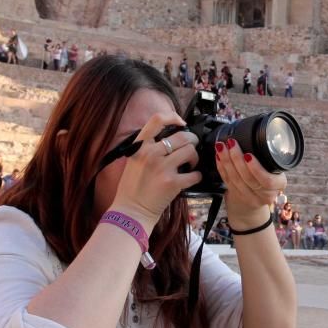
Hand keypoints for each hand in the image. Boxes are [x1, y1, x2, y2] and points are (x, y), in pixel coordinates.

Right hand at [108, 112, 200, 231]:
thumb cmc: (132, 187)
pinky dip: (197, 176)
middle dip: (193, 140)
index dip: (173, 116)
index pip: (157, 120)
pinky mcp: (172, 183)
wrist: (130, 211)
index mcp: (140, 146)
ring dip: (195, 158)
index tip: (181, 122)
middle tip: (192, 147)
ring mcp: (162, 168)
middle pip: (182, 136)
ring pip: (190, 151)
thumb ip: (148, 147)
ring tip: (191, 164)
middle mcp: (151, 154)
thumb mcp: (133, 160)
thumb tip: (169, 138)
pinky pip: (195, 174)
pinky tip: (192, 178)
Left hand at [215, 138, 285, 230]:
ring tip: (221, 146)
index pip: (268, 180)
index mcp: (278, 185)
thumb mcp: (276, 171)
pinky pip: (227, 180)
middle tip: (231, 143)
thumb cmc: (267, 181)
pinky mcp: (236, 196)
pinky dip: (221, 167)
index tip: (248, 155)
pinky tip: (218, 156)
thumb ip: (270, 160)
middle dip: (237, 159)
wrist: (255, 204)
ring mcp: (249, 197)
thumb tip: (261, 135)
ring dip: (226, 161)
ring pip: (235, 179)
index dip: (256, 168)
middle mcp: (264, 194)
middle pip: (248, 178)